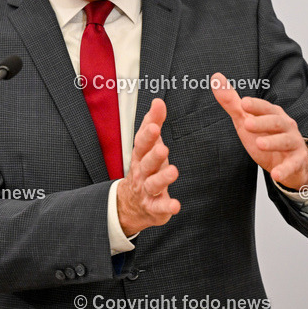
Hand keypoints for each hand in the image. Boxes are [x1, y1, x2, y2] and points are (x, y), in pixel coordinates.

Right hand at [116, 98, 180, 235]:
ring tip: (173, 171)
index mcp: (141, 155)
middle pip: (146, 162)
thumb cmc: (145, 167)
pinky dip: (167, 207)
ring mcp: (146, 190)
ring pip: (153, 184)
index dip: (147, 134)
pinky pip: (160, 207)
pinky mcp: (154, 207)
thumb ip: (154, 122)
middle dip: (154, 155)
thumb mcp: (148, 145)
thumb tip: (158, 101)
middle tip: (163, 147)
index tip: (154, 125)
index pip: (142, 143)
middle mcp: (142, 172)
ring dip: (162, 178)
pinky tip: (176, 205)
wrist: (131, 203)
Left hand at [210, 72, 307, 190]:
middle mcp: (286, 125)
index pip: (265, 107)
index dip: (255, 105)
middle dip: (262, 122)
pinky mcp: (297, 161)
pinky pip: (292, 165)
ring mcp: (293, 143)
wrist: (290, 164)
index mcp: (273, 114)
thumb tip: (216, 77)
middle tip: (246, 123)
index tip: (243, 103)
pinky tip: (276, 174)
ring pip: (285, 141)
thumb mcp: (246, 120)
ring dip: (273, 142)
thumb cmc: (265, 137)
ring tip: (260, 144)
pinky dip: (285, 169)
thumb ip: (231, 102)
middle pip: (276, 121)